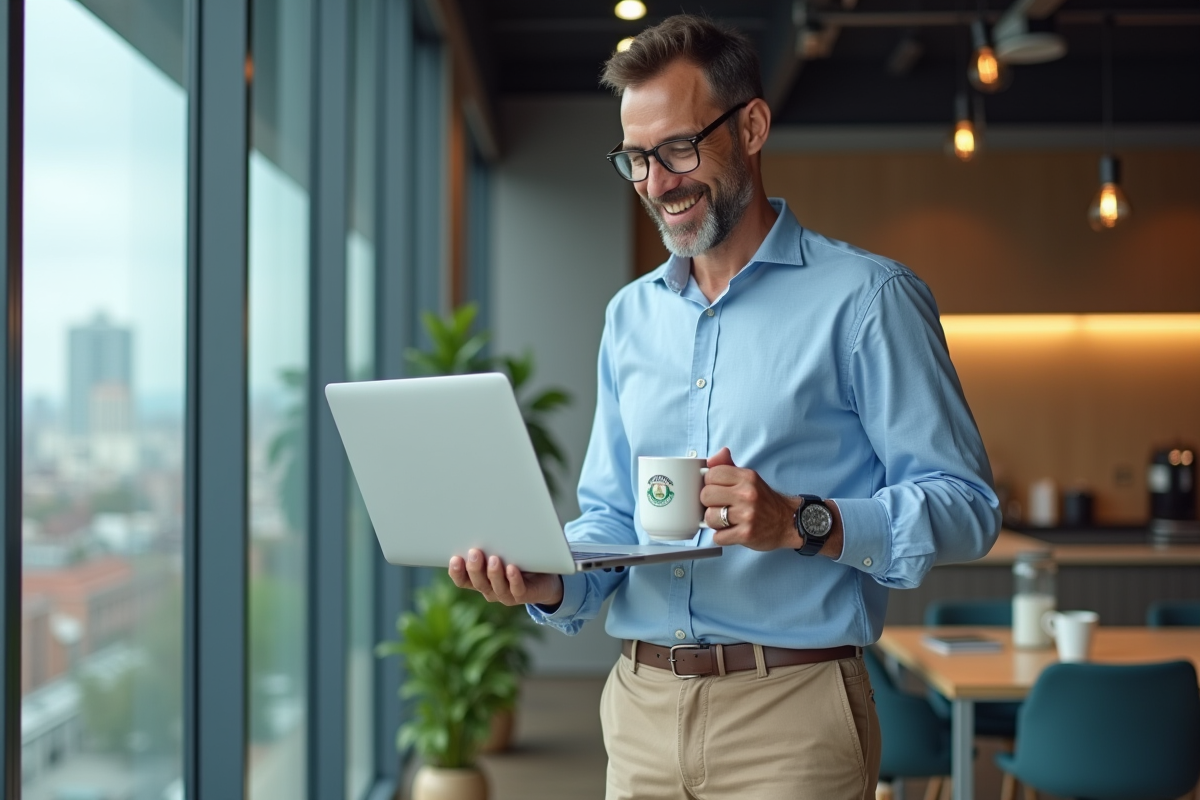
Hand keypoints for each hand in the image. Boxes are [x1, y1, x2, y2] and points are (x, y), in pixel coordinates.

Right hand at [448, 548, 564, 607]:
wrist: (545, 578)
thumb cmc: (517, 559)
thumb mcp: (501, 551)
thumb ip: (489, 545)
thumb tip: (482, 519)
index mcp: (480, 579)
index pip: (463, 580)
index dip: (457, 572)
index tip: (454, 558)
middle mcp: (490, 589)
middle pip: (478, 583)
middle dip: (475, 568)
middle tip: (475, 552)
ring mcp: (506, 595)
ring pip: (496, 587)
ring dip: (494, 573)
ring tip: (494, 559)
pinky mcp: (523, 595)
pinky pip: (517, 590)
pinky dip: (514, 579)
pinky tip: (512, 568)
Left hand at [700, 448, 802, 550]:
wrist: (788, 522)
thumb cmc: (764, 501)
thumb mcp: (749, 478)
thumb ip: (727, 466)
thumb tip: (711, 459)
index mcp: (747, 477)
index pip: (711, 474)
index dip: (710, 484)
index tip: (718, 490)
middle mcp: (747, 494)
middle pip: (706, 496)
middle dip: (709, 503)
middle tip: (721, 506)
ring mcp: (747, 515)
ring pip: (709, 518)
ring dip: (715, 522)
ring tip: (727, 520)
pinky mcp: (746, 534)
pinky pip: (718, 537)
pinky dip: (722, 536)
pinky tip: (732, 531)